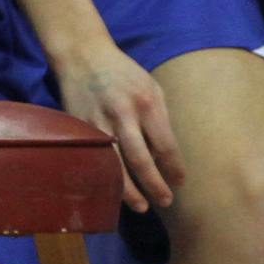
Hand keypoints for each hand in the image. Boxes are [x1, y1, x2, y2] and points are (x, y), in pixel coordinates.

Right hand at [52, 42, 182, 212]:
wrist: (83, 57)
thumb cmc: (124, 73)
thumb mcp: (151, 87)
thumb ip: (159, 119)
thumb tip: (165, 154)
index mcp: (147, 103)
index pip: (165, 144)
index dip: (174, 167)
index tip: (181, 182)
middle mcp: (124, 115)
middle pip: (142, 160)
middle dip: (155, 185)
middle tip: (165, 201)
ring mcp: (99, 124)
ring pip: (116, 166)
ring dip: (130, 191)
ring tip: (142, 207)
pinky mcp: (81, 130)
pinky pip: (97, 161)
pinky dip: (107, 179)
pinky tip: (115, 192)